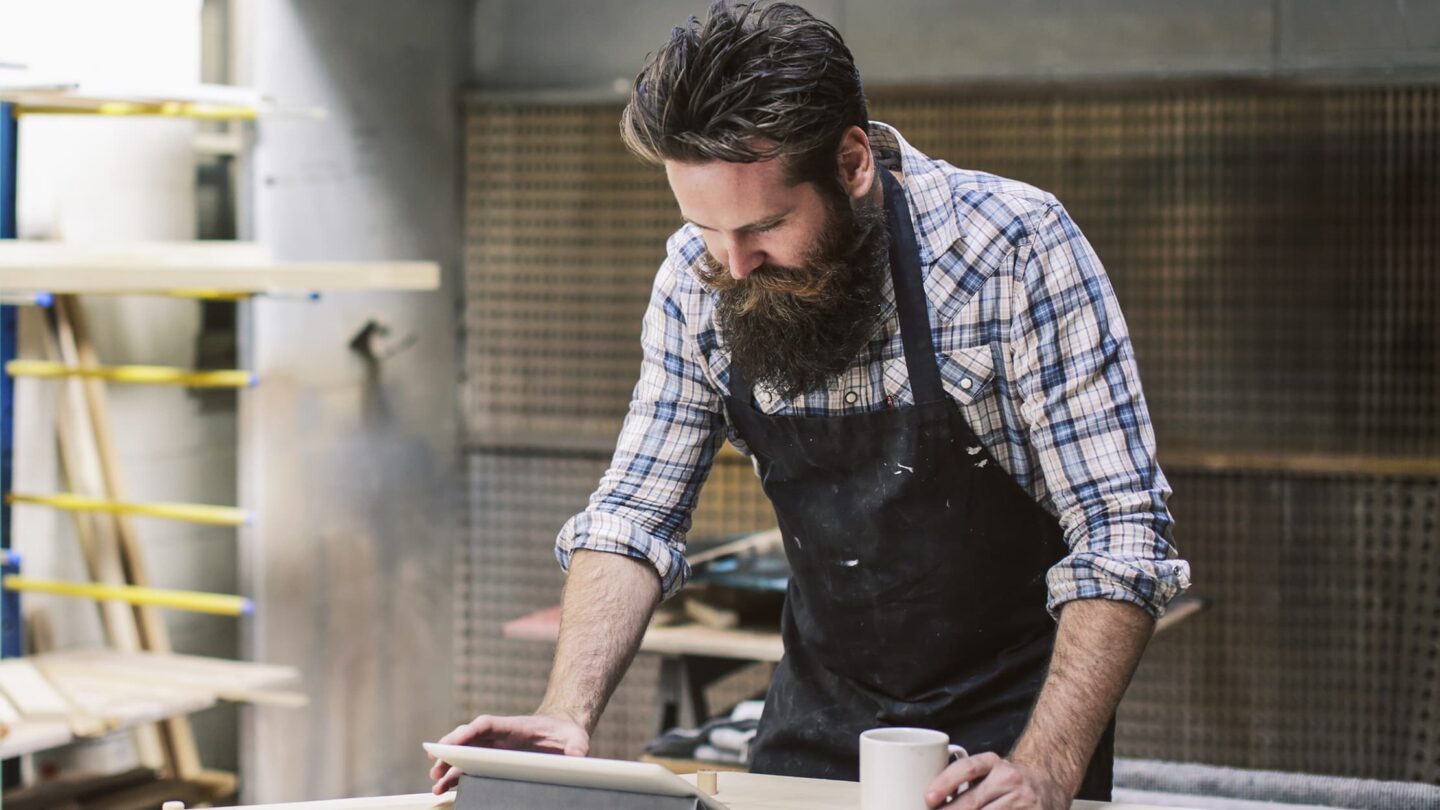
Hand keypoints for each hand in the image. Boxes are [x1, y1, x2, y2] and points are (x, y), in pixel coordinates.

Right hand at [427, 712, 589, 793]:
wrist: (564, 729)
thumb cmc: (567, 733)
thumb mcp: (577, 740)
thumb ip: (577, 749)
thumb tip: (577, 759)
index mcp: (515, 726)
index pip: (486, 725)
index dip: (468, 733)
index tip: (452, 743)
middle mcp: (500, 735)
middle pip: (469, 738)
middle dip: (450, 750)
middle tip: (435, 765)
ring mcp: (495, 746)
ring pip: (466, 754)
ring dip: (449, 767)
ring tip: (436, 784)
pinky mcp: (495, 758)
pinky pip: (472, 766)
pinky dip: (458, 775)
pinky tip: (446, 788)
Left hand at [925, 752, 1067, 808]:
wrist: (1049, 781)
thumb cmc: (1008, 780)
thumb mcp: (989, 771)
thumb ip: (965, 781)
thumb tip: (933, 800)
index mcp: (993, 762)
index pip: (967, 769)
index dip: (945, 783)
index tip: (928, 797)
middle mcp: (1008, 778)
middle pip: (972, 801)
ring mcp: (1022, 799)